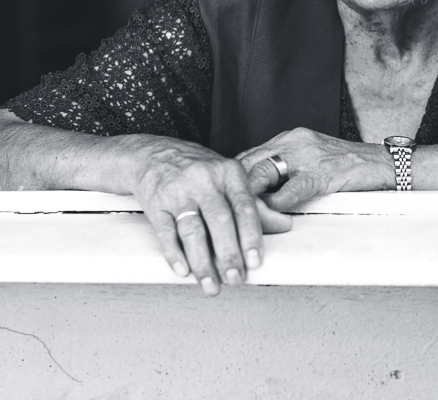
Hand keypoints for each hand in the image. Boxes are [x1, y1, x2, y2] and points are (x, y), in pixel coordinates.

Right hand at [130, 136, 291, 295]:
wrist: (153, 153)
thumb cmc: (198, 169)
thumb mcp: (229, 178)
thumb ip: (256, 204)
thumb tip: (285, 225)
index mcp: (228, 172)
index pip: (244, 206)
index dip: (250, 236)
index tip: (255, 261)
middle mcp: (204, 180)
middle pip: (219, 220)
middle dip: (228, 254)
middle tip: (235, 279)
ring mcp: (178, 192)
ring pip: (192, 230)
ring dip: (203, 262)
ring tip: (211, 285)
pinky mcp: (156, 204)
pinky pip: (165, 232)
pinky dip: (174, 254)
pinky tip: (183, 271)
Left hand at [236, 127, 392, 211]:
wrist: (382, 163)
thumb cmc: (347, 166)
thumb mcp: (311, 160)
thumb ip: (286, 170)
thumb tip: (259, 191)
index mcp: (290, 138)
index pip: (249, 155)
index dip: (232, 177)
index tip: (221, 195)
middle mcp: (294, 141)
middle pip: (250, 162)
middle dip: (233, 188)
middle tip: (222, 210)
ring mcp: (308, 155)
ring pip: (264, 172)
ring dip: (249, 197)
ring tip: (239, 216)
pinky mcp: (323, 172)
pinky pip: (293, 187)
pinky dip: (278, 201)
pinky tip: (271, 213)